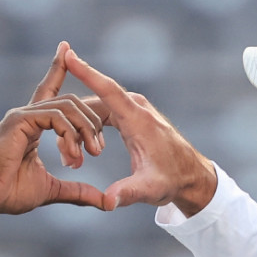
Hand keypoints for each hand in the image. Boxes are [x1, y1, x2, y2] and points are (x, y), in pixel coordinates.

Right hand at [0, 41, 107, 223]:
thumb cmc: (10, 194)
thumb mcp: (53, 190)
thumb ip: (77, 190)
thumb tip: (103, 201)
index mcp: (33, 125)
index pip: (51, 91)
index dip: (58, 68)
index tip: (67, 48)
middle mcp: (27, 114)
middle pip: (70, 101)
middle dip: (91, 123)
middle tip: (97, 151)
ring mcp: (22, 114)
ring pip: (67, 106)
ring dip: (84, 130)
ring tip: (90, 155)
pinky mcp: (18, 120)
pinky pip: (55, 116)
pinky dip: (70, 134)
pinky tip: (72, 154)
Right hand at [64, 48, 217, 215]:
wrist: (190, 176)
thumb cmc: (171, 180)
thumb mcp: (150, 189)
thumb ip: (128, 193)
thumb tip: (108, 202)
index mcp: (138, 119)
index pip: (107, 89)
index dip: (86, 72)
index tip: (68, 54)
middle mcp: (136, 107)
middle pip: (94, 103)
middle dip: (73, 124)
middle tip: (66, 157)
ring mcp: (134, 109)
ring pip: (96, 108)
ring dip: (80, 128)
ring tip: (73, 158)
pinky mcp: (132, 115)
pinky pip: (103, 111)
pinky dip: (89, 126)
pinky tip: (85, 147)